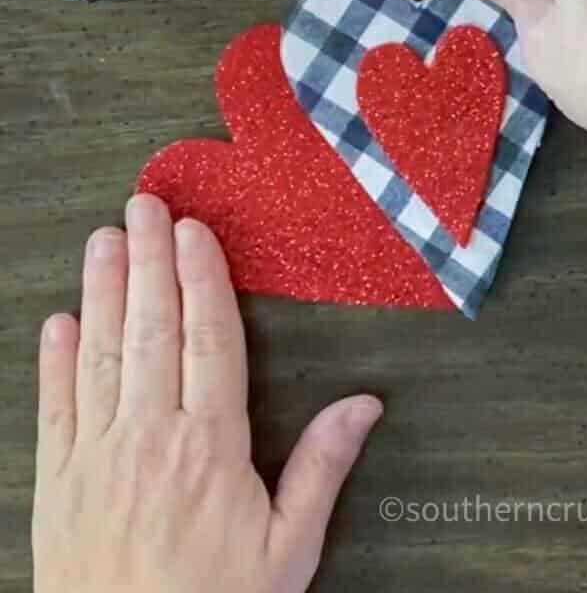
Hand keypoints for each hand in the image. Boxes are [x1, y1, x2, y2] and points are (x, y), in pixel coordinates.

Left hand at [34, 195, 381, 592]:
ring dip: (101, 291)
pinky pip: (55, 409)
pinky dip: (53, 361)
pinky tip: (57, 320)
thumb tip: (364, 403)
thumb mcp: (290, 548)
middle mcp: (150, 438)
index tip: (194, 232)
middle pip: (151, 329)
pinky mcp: (57, 486)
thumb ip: (322, 467)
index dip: (200, 279)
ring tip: (103, 240)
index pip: (208, 340)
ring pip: (100, 355)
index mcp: (211, 447)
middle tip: (144, 206)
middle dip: (148, 261)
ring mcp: (96, 458)